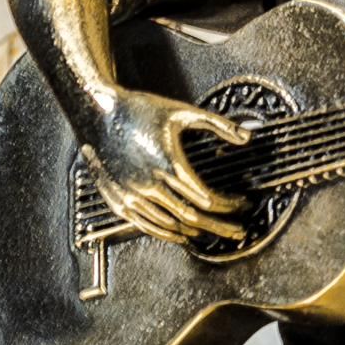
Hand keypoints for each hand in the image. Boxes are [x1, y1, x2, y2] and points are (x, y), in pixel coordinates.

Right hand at [81, 89, 250, 244]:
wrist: (97, 112)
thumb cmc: (139, 110)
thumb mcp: (182, 112)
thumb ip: (218, 124)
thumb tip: (247, 136)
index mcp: (168, 165)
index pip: (207, 198)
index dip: (230, 205)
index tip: (242, 204)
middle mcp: (149, 185)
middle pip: (193, 218)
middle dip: (220, 226)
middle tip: (238, 230)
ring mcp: (132, 196)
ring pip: (170, 227)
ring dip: (196, 233)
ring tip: (214, 232)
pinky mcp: (118, 202)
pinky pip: (147, 227)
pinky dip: (168, 234)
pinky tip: (182, 234)